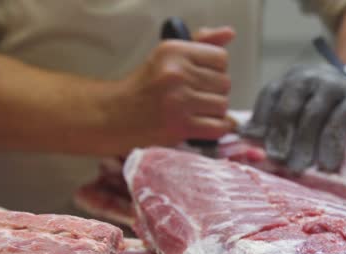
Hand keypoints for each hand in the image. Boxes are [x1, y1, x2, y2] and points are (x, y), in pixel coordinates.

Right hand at [103, 27, 233, 148]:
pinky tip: (202, 125)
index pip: (220, 59)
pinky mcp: (181, 125)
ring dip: (214, 111)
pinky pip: (218, 126)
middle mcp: (176, 73)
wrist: (116, 114)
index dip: (215, 71)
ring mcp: (179, 100)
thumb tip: (229, 33)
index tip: (201, 77)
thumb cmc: (145, 86)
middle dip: (214, 92)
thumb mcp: (168, 56)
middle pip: (224, 83)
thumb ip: (200, 43)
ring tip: (195, 111)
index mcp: (174, 51)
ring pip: (223, 105)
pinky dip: (216, 128)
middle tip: (195, 97)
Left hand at [242, 64, 345, 172]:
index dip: (262, 121)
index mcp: (289, 81)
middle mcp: (309, 78)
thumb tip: (244, 137)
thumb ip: (273, 123)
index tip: (257, 146)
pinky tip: (328, 165)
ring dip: (304, 143)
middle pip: (289, 106)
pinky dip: (332, 144)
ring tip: (299, 169)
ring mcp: (334, 86)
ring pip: (313, 114)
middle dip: (281, 135)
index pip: (270, 96)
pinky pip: (340, 120)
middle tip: (278, 161)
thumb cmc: (322, 112)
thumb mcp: (298, 110)